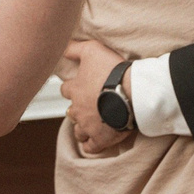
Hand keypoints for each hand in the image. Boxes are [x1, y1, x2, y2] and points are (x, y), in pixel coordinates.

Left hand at [60, 38, 133, 155]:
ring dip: (83, 128)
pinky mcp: (101, 138)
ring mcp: (88, 126)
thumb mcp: (93, 50)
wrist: (133, 92)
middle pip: (71, 112)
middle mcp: (78, 109)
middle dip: (77, 110)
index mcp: (75, 89)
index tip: (79, 87)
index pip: (66, 89)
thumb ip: (75, 48)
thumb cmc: (113, 71)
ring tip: (92, 124)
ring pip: (78, 131)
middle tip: (88, 106)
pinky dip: (91, 145)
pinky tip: (94, 141)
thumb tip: (60, 46)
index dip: (72, 88)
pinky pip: (90, 147)